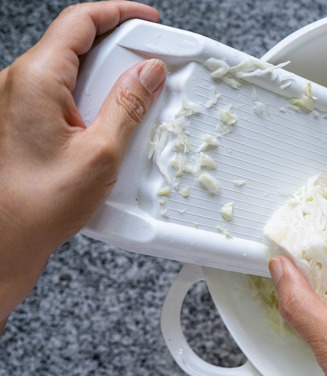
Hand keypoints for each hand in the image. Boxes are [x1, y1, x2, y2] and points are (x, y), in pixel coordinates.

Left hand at [0, 2, 166, 325]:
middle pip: (75, 42)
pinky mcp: (19, 121)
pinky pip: (60, 95)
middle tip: (152, 67)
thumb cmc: (37, 205)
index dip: (120, 13)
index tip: (149, 21)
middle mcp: (18, 83)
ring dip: (105, 78)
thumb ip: (129, 105)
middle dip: (118, 49)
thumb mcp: (101, 153)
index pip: (80, 21)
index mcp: (36, 79)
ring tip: (133, 105)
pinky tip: (109, 126)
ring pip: (70, 70)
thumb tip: (149, 72)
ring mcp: (15, 102)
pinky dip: (89, 100)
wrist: (4, 241)